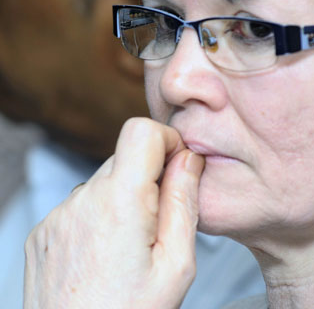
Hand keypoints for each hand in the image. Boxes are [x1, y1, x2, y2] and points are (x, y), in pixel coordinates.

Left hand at [24, 118, 204, 308]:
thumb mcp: (177, 264)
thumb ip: (184, 201)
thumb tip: (189, 158)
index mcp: (119, 203)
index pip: (141, 130)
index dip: (167, 140)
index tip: (177, 167)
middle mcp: (81, 201)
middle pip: (125, 157)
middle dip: (149, 178)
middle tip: (159, 225)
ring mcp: (57, 216)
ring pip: (105, 181)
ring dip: (124, 199)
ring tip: (131, 246)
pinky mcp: (44, 230)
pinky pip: (82, 204)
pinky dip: (101, 216)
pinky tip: (107, 253)